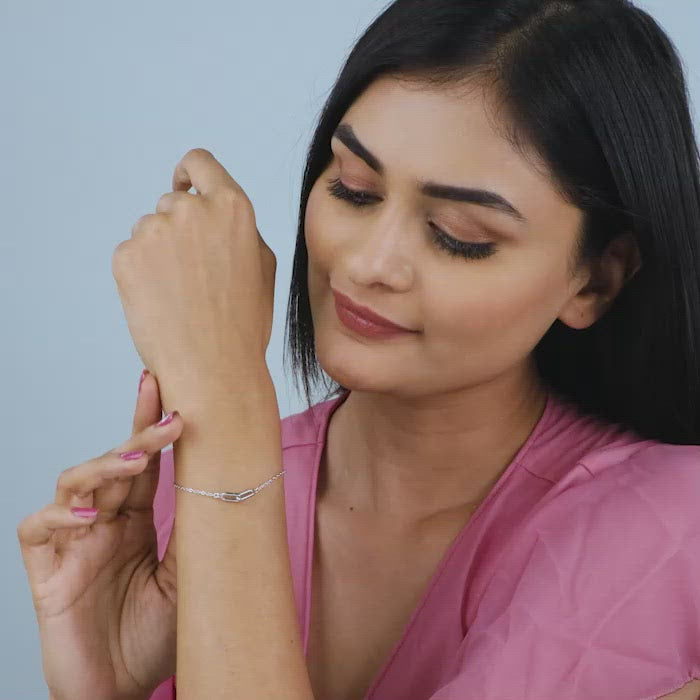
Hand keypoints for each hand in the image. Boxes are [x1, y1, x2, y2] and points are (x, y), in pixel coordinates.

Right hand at [17, 371, 181, 699]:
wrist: (123, 693)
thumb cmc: (157, 637)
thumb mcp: (189, 578)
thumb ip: (196, 533)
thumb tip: (227, 481)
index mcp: (137, 520)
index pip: (143, 464)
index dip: (150, 426)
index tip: (167, 390)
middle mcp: (104, 523)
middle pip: (113, 464)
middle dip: (137, 435)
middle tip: (167, 411)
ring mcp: (73, 544)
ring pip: (74, 483)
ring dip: (103, 466)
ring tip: (135, 461)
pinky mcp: (46, 571)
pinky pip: (38, 530)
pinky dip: (59, 517)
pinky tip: (89, 519)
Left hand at [112, 148, 276, 408]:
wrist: (213, 367)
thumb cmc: (244, 323)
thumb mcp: (263, 266)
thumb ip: (240, 228)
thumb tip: (217, 213)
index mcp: (232, 207)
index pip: (200, 162)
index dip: (189, 172)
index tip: (183, 184)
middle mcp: (190, 210)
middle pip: (174, 202)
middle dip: (180, 229)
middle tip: (194, 273)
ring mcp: (154, 232)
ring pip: (150, 230)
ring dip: (160, 253)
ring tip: (180, 294)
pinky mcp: (126, 257)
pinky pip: (131, 254)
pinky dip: (142, 274)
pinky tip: (162, 302)